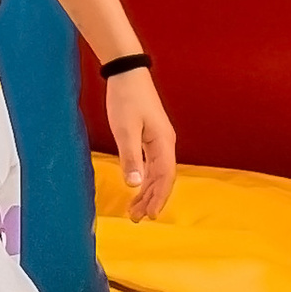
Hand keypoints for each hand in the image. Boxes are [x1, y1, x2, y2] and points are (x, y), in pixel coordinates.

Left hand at [104, 69, 177, 224]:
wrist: (127, 72)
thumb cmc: (126, 98)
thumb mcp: (125, 130)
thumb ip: (130, 158)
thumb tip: (135, 185)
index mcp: (163, 143)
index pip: (165, 177)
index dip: (158, 198)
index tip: (149, 215)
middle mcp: (165, 143)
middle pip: (163, 178)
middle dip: (151, 199)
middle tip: (137, 218)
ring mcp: (159, 140)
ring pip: (157, 172)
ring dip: (147, 191)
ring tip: (134, 209)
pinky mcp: (151, 136)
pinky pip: (151, 164)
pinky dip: (144, 178)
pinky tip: (136, 187)